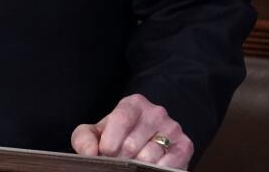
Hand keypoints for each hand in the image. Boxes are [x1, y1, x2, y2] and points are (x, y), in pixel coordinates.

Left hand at [71, 94, 193, 168]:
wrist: (148, 140)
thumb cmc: (119, 137)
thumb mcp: (97, 133)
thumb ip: (84, 138)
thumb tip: (89, 152)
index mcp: (133, 104)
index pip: (120, 120)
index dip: (109, 142)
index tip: (105, 153)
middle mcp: (156, 112)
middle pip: (132, 144)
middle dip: (121, 159)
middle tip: (120, 162)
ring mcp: (173, 128)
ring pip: (148, 157)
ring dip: (137, 167)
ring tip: (134, 165)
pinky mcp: (185, 146)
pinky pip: (168, 165)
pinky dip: (154, 170)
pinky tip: (148, 169)